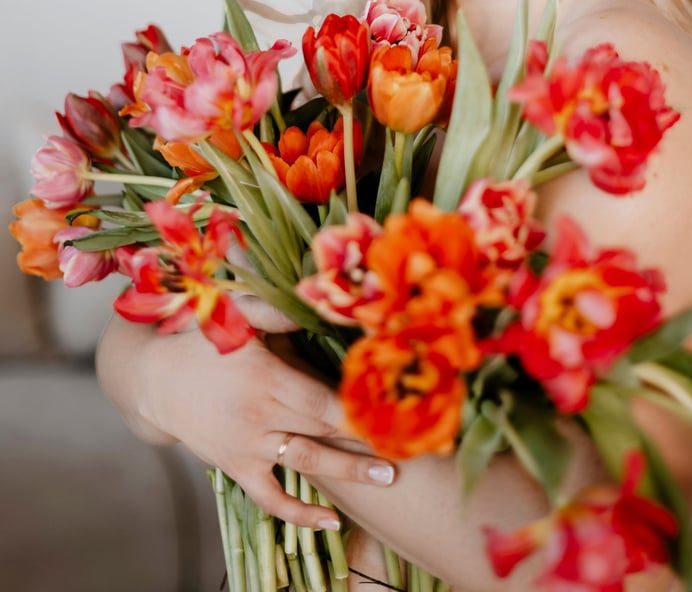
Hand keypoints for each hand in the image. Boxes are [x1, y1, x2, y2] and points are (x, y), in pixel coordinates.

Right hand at [140, 318, 396, 527]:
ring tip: (390, 477)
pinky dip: (299, 513)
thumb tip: (323, 301)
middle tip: (410, 441)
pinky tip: (331, 521)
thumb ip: (281, 313)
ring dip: (351, 472)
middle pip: (323, 429)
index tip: (394, 409)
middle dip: (367, 436)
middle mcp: (258, 416)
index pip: (322, 398)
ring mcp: (247, 447)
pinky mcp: (236, 467)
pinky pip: (271, 498)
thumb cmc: (201, 339)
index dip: (358, 407)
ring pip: (308, 462)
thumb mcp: (237, 315)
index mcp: (263, 377)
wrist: (151, 378)